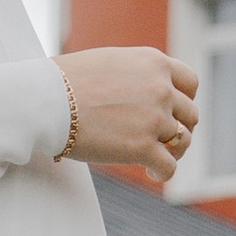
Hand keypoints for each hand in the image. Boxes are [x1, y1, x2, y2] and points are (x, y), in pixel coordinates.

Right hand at [57, 44, 197, 185]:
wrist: (44, 100)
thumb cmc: (63, 81)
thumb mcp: (108, 62)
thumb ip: (134, 74)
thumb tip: (138, 91)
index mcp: (153, 63)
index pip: (190, 83)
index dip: (183, 100)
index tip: (172, 111)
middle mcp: (160, 88)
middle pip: (189, 114)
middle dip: (178, 127)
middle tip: (162, 139)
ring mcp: (154, 118)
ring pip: (183, 141)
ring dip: (172, 151)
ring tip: (155, 157)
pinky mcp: (143, 147)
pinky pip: (169, 167)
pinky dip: (162, 172)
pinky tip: (150, 172)